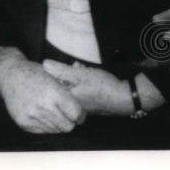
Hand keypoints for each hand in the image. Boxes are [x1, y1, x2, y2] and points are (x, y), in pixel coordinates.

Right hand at [0, 47, 85, 132]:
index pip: (76, 114)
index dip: (80, 115)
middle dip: (71, 122)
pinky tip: (44, 115)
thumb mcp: (56, 77)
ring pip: (56, 130)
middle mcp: (42, 106)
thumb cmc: (36, 73)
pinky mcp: (23, 123)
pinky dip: (47, 125)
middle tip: (70, 115)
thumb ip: (69, 92)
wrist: (9, 75)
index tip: (80, 113)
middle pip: (67, 126)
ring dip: (59, 124)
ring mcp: (31, 116)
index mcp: (53, 93)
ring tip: (56, 113)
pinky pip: (43, 131)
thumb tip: (84, 108)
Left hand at [41, 60, 164, 115]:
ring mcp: (80, 105)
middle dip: (69, 72)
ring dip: (77, 75)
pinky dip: (84, 82)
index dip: (57, 71)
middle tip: (78, 66)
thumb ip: (62, 69)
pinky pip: (81, 90)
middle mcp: (71, 105)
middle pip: (62, 85)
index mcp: (66, 100)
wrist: (125, 97)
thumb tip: (44, 64)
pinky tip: (92, 76)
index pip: (52, 85)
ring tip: (86, 69)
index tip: (64, 66)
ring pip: (72, 86)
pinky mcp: (89, 103)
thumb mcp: (81, 74)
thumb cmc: (102, 87)